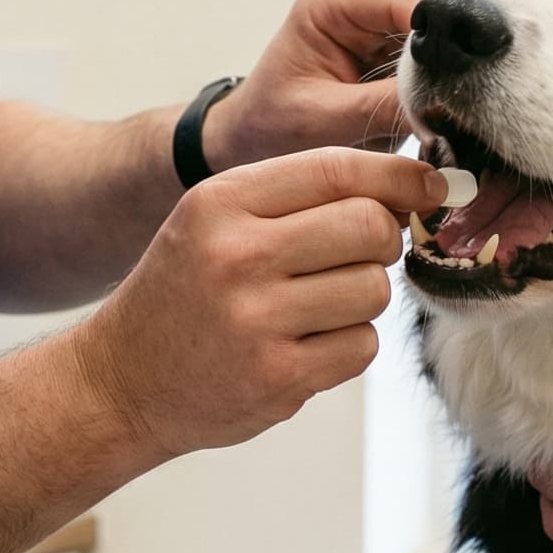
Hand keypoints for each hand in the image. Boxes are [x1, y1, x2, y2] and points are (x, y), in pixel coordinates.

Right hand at [71, 148, 446, 458]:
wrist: (121, 381)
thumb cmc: (185, 292)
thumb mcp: (215, 222)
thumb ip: (298, 196)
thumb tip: (412, 187)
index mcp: (220, 204)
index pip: (337, 170)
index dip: (399, 176)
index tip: (431, 186)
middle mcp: (236, 257)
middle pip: (369, 227)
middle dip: (381, 241)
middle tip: (355, 257)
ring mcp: (256, 322)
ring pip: (373, 290)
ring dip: (361, 298)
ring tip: (315, 307)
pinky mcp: (277, 379)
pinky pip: (361, 347)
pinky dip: (347, 346)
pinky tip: (303, 346)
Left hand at [204, 0, 455, 171]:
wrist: (251, 139)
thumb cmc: (271, 128)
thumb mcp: (327, 121)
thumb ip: (385, 107)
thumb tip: (451, 104)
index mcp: (331, 1)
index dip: (448, 26)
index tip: (477, 64)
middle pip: (433, 2)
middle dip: (460, 42)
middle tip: (488, 86)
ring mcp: (377, 18)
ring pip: (442, 24)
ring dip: (458, 59)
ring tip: (476, 96)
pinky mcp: (390, 43)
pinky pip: (435, 48)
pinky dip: (450, 73)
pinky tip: (461, 99)